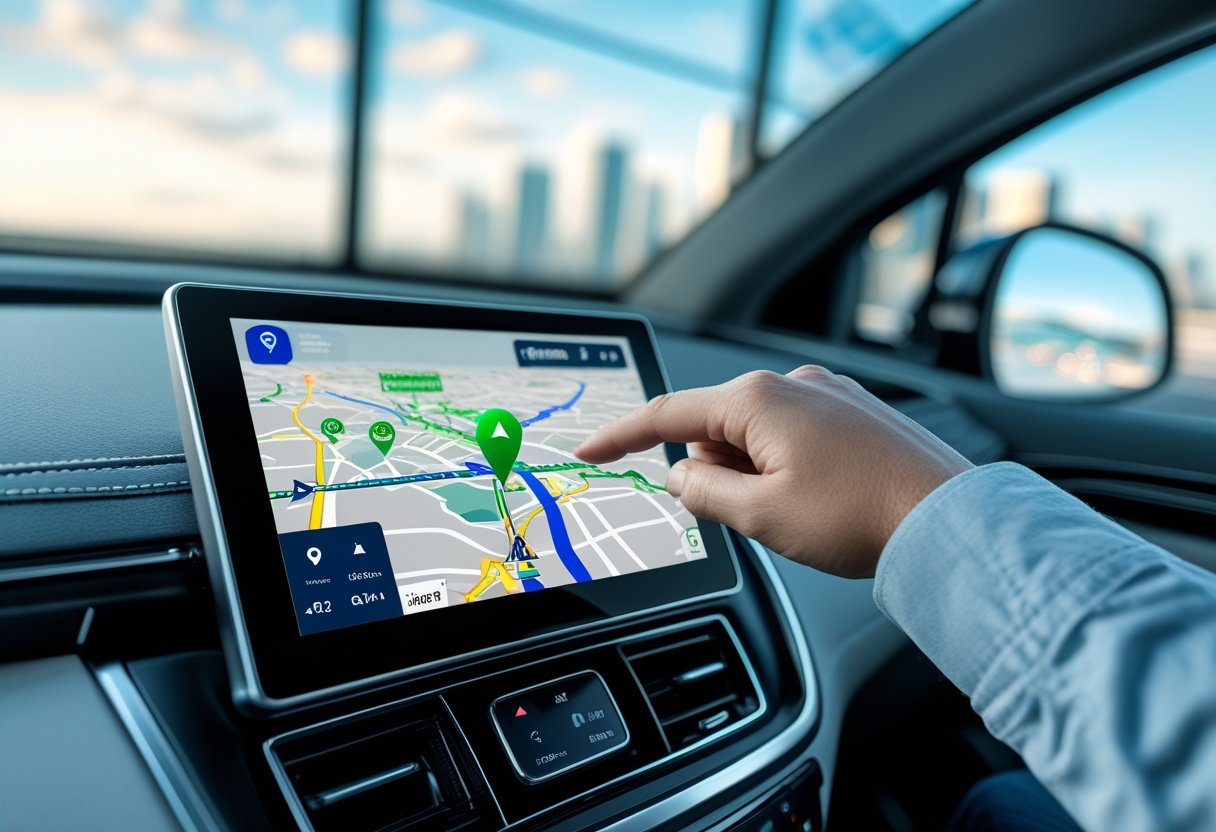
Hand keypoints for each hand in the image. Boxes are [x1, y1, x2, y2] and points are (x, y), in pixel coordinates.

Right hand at [574, 366, 972, 576]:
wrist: (949, 521)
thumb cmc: (862, 516)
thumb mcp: (761, 517)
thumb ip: (703, 492)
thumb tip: (680, 476)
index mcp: (759, 398)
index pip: (668, 414)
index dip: (623, 436)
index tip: (590, 449)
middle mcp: (792, 383)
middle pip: (716, 427)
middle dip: (716, 470)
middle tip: (756, 514)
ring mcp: (828, 394)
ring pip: (756, 435)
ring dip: (756, 472)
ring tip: (802, 511)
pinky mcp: (854, 412)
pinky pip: (794, 435)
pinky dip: (787, 466)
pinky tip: (821, 498)